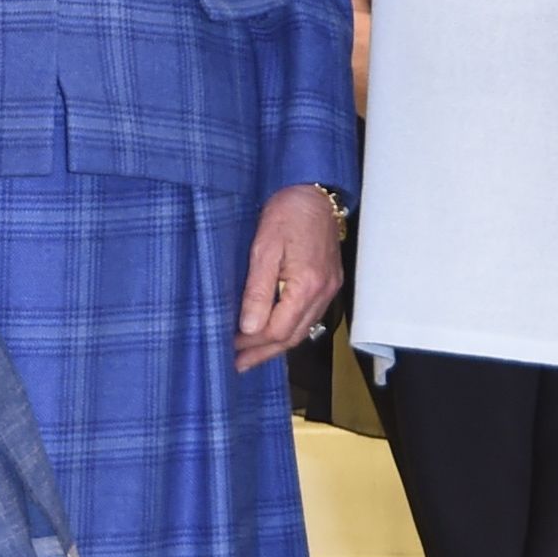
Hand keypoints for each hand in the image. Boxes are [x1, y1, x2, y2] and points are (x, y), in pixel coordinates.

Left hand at [233, 185, 344, 372]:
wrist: (314, 192)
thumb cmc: (288, 212)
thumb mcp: (264, 248)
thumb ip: (257, 290)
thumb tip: (249, 328)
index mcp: (307, 285)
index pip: (278, 329)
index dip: (252, 344)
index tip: (229, 347)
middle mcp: (323, 292)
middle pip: (292, 337)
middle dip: (263, 353)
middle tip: (237, 364)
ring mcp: (328, 289)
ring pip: (302, 330)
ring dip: (275, 345)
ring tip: (250, 356)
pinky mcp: (328, 283)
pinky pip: (309, 317)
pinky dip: (289, 329)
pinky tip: (273, 333)